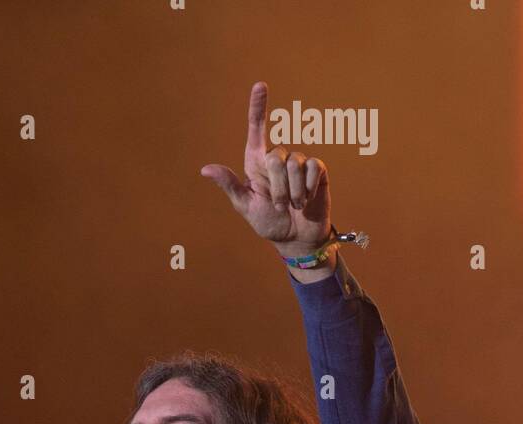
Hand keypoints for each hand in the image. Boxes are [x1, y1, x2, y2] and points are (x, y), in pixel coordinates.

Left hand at [201, 80, 331, 255]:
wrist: (295, 238)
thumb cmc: (269, 222)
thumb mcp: (245, 206)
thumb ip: (229, 185)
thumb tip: (205, 169)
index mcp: (257, 163)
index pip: (257, 130)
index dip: (258, 107)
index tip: (260, 85)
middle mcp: (278, 158)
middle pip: (277, 156)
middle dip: (278, 187)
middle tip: (279, 205)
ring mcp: (299, 163)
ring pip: (295, 164)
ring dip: (292, 192)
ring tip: (293, 205)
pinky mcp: (317, 170)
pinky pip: (312, 168)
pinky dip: (307, 189)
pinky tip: (306, 200)